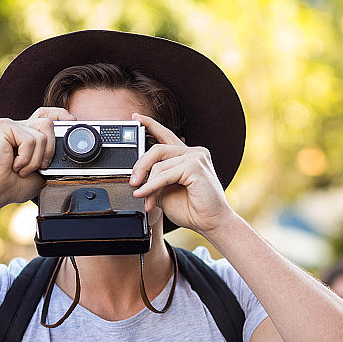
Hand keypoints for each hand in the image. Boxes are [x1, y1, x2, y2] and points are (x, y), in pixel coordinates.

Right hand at [0, 107, 74, 206]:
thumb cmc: (16, 183)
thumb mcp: (44, 170)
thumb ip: (54, 156)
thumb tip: (71, 149)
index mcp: (29, 133)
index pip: (48, 114)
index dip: (61, 115)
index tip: (73, 122)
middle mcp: (21, 125)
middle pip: (49, 123)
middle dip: (51, 149)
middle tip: (42, 167)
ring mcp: (11, 124)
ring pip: (42, 136)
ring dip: (36, 159)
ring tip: (23, 169)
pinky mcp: (4, 126)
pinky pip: (29, 140)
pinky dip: (26, 158)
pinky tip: (15, 165)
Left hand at [129, 113, 232, 234]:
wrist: (210, 223)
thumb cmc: (192, 209)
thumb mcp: (165, 191)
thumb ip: (154, 179)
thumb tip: (137, 178)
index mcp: (187, 156)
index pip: (166, 135)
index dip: (150, 125)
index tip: (136, 118)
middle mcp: (193, 152)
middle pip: (157, 149)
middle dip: (140, 166)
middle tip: (132, 181)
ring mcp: (196, 156)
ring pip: (159, 163)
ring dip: (147, 183)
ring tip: (142, 197)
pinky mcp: (195, 165)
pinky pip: (165, 173)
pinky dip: (152, 186)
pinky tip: (146, 195)